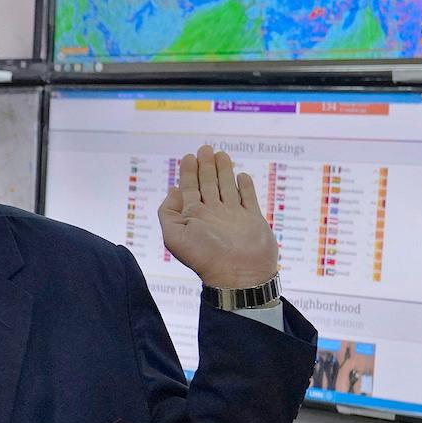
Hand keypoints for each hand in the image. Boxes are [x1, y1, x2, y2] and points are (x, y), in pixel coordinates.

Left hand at [159, 144, 277, 288]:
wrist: (239, 274)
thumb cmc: (205, 257)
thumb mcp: (174, 235)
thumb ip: (168, 212)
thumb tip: (174, 190)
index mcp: (194, 217)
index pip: (189, 188)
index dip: (188, 172)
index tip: (189, 156)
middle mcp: (213, 214)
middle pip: (208, 184)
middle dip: (205, 166)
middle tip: (205, 148)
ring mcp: (233, 216)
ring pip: (227, 187)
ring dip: (223, 171)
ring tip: (221, 154)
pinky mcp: (253, 219)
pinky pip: (248, 198)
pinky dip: (245, 186)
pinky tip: (241, 176)